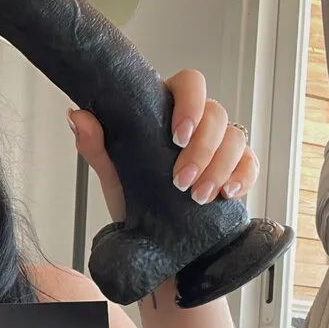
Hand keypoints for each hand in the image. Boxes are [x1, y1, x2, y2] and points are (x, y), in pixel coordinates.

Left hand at [66, 68, 259, 222]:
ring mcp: (219, 145)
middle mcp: (196, 123)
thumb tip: (78, 115)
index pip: (189, 84)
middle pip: (216, 114)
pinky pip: (250, 163)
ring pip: (235, 138)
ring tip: (197, 197)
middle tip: (180, 182)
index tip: (178, 136)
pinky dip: (242, 177)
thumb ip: (96, 145)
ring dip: (219, 168)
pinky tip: (226, 194)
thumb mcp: (111, 175)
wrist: (150, 243)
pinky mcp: (236, 169)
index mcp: (165, 112)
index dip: (190, 103)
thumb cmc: (132, 201)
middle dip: (202, 150)